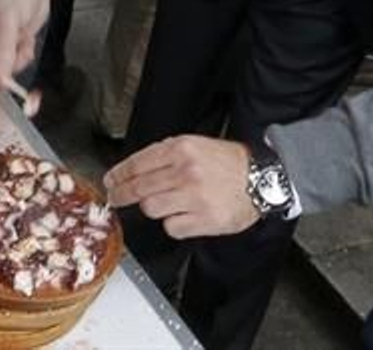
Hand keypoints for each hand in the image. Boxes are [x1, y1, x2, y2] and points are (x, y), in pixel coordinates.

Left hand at [103, 137, 259, 239]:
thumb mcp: (196, 145)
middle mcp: (186, 171)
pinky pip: (172, 227)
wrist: (262, 179)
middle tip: (115, 199)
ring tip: (167, 203)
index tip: (110, 181)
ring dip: (154, 208)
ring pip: (152, 208)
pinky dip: (174, 224)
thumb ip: (165, 155)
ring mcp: (195, 197)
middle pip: (139, 189)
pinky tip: (185, 215)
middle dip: (121, 195)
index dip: (118, 175)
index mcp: (181, 149)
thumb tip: (133, 170)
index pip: (138, 163)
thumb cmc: (228, 163)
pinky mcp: (204, 219)